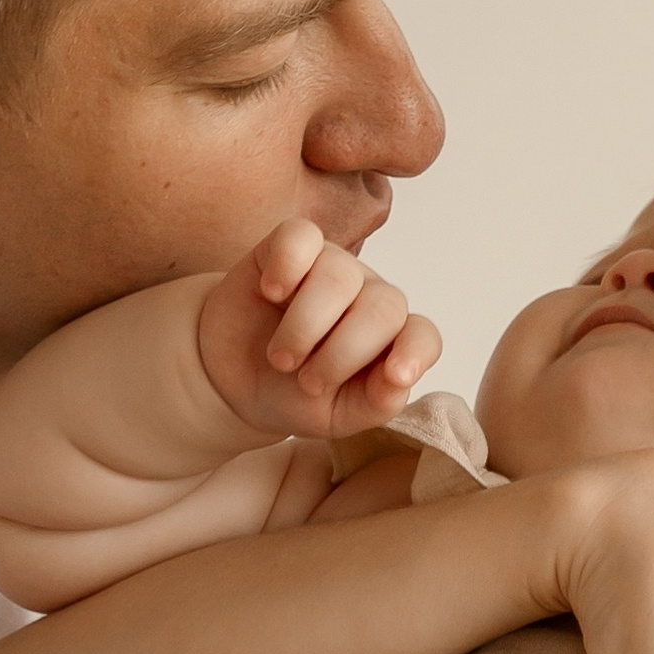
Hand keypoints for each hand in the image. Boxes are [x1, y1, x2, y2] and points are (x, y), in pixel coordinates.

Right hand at [196, 223, 439, 443]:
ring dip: (305, 326)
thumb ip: (376, 403)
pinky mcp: (291, 247)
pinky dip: (286, 266)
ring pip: (340, 277)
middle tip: (305, 382)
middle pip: (383, 308)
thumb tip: (399, 379)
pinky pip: (301, 237)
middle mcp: (368, 298)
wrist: (231, 379)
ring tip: (281, 357)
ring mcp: (332, 268)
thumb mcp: (336, 416)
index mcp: (389, 342)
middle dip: (342, 353)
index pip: (423, 336)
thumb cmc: (290, 395)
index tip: (395, 376)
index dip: (415, 352)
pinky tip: (271, 293)